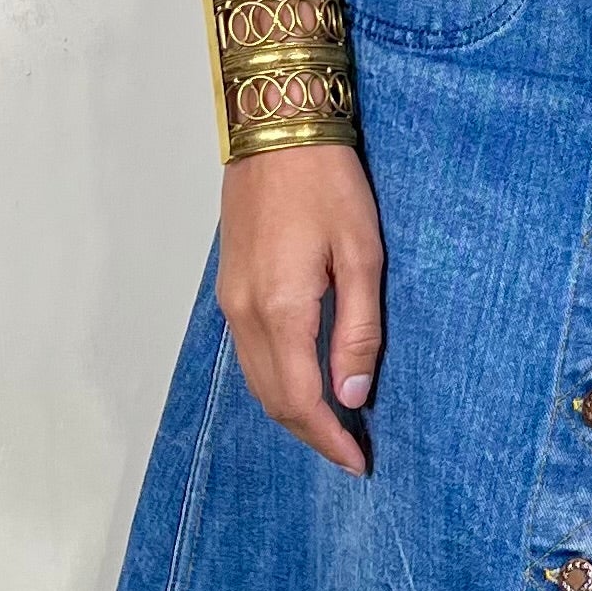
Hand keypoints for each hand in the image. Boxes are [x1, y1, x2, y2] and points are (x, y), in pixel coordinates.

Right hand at [216, 140, 383, 474]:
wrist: (275, 129)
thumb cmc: (328, 184)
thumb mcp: (362, 255)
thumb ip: (358, 329)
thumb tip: (352, 394)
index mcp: (280, 309)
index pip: (301, 399)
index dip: (329, 438)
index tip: (359, 461)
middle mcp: (244, 313)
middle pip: (272, 398)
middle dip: (311, 433)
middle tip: (351, 452)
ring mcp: (230, 300)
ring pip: (255, 379)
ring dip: (291, 410)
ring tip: (332, 426)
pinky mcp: (229, 286)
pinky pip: (248, 354)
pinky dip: (275, 381)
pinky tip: (303, 381)